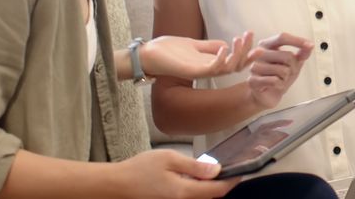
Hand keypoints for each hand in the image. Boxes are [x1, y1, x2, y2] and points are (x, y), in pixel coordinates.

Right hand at [117, 149, 238, 198]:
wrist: (114, 186)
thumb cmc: (138, 169)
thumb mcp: (169, 159)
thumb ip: (194, 166)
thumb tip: (216, 170)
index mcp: (183, 192)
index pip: (216, 190)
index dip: (231, 182)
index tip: (241, 173)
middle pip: (209, 198)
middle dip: (220, 187)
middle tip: (228, 173)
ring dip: (207, 190)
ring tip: (210, 176)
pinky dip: (194, 192)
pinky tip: (191, 182)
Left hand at [141, 31, 257, 79]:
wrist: (147, 56)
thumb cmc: (168, 51)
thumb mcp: (193, 45)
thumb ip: (209, 46)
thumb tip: (226, 44)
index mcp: (210, 64)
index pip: (235, 61)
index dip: (247, 53)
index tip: (256, 40)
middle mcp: (208, 70)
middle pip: (236, 66)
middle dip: (246, 51)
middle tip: (250, 34)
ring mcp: (201, 71)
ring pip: (228, 68)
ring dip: (237, 54)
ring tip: (238, 39)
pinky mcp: (192, 71)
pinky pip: (212, 68)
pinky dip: (221, 58)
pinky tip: (225, 47)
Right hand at [245, 32, 313, 109]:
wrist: (268, 95)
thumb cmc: (279, 76)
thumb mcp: (294, 63)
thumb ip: (302, 53)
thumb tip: (310, 45)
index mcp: (267, 44)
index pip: (282, 37)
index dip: (297, 41)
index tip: (310, 45)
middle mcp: (258, 53)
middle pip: (287, 56)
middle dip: (294, 67)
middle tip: (288, 73)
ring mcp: (254, 66)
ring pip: (283, 70)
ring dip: (286, 78)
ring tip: (279, 79)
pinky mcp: (252, 80)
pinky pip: (275, 81)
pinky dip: (280, 85)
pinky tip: (275, 85)